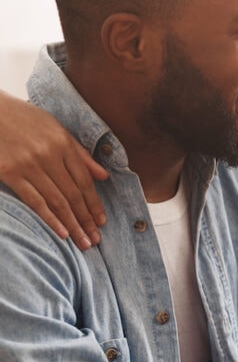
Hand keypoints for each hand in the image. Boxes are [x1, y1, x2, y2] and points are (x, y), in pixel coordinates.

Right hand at [0, 89, 107, 249]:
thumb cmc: (23, 119)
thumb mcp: (55, 128)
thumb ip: (79, 153)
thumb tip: (103, 176)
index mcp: (63, 143)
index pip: (84, 180)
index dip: (94, 203)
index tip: (102, 221)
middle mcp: (49, 155)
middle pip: (73, 194)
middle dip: (86, 219)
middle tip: (95, 239)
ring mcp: (29, 165)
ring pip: (57, 201)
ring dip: (72, 224)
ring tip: (83, 242)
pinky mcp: (9, 173)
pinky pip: (34, 201)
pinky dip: (50, 219)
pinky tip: (61, 233)